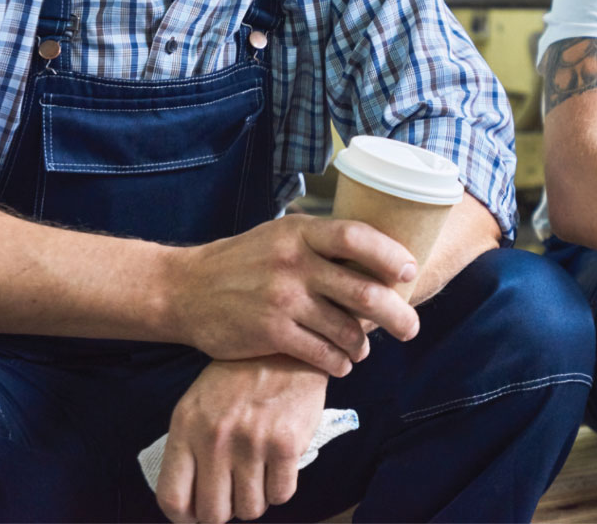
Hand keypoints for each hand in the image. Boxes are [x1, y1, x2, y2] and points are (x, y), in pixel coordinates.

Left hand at [156, 356, 327, 523]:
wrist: (284, 348)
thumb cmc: (238, 380)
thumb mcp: (198, 406)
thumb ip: (189, 450)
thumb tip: (191, 502)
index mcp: (186, 428)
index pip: (172, 498)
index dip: (185, 519)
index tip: (197, 516)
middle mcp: (215, 439)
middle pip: (213, 513)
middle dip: (225, 512)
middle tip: (234, 497)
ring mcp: (251, 443)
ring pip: (250, 509)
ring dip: (255, 500)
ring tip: (258, 476)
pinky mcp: (285, 444)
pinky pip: (281, 494)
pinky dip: (280, 489)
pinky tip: (278, 467)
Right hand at [168, 214, 418, 375]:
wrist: (186, 290)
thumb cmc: (241, 261)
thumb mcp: (279, 235)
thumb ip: (320, 241)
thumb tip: (376, 251)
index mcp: (300, 232)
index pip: (357, 237)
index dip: (390, 254)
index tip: (409, 271)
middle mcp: (294, 263)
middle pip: (363, 291)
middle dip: (396, 314)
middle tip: (410, 327)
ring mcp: (283, 299)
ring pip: (346, 329)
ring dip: (363, 344)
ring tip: (364, 349)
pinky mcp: (270, 333)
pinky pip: (321, 353)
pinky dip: (338, 362)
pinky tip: (341, 363)